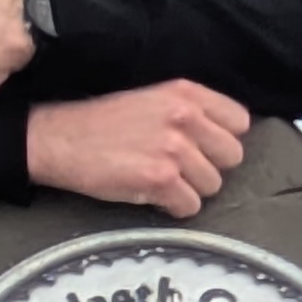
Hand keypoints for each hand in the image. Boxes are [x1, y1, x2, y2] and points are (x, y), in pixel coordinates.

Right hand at [26, 82, 250, 218]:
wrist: (61, 139)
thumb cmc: (105, 123)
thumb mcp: (154, 99)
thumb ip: (192, 111)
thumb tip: (224, 138)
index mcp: (186, 93)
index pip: (240, 121)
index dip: (223, 139)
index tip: (204, 148)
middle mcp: (185, 116)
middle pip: (232, 156)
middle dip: (210, 167)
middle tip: (181, 169)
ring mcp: (175, 148)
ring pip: (213, 185)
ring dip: (190, 189)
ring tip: (161, 181)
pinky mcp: (160, 178)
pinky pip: (190, 206)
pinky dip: (173, 208)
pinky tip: (152, 196)